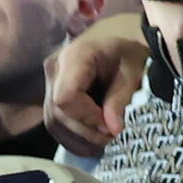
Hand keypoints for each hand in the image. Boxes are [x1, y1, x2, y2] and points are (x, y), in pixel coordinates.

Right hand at [48, 15, 147, 158]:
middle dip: (86, 132)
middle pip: (59, 114)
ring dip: (80, 139)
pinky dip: (75, 139)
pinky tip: (94, 140)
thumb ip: (120, 99)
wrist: (121, 42)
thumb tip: (111, 131)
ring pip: (55, 124)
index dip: (87, 117)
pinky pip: (56, 127)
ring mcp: (49, 86)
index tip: (111, 125)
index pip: (66, 97)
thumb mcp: (133, 71)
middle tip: (112, 137)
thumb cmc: (129, 52)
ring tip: (106, 140)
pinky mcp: (51, 100)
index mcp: (74, 57)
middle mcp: (54, 71)